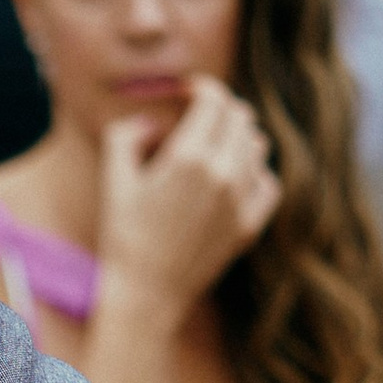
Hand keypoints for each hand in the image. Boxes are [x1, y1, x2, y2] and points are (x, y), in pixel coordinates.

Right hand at [95, 78, 282, 318]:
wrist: (146, 295)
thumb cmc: (124, 237)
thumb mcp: (113, 181)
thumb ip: (127, 136)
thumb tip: (149, 122)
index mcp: (188, 158)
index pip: (214, 100)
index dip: (203, 88)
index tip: (191, 90)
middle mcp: (223, 174)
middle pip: (240, 117)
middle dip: (221, 109)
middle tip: (201, 117)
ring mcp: (241, 201)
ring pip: (257, 146)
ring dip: (238, 138)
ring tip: (214, 148)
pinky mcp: (250, 225)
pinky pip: (268, 181)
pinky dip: (255, 171)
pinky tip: (234, 178)